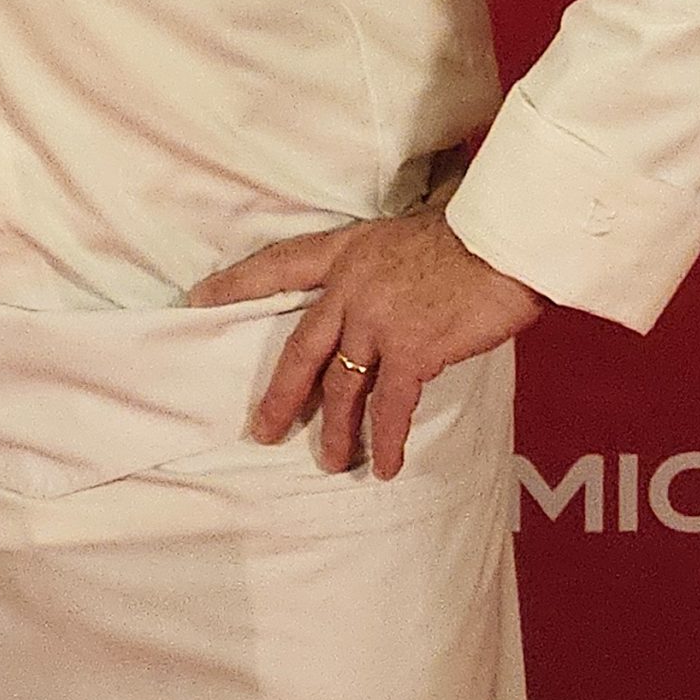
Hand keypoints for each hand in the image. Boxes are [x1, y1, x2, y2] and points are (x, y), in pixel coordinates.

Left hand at [188, 209, 542, 478]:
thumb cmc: (464, 235)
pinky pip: (390, 405)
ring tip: (330, 460)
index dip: (236, 283)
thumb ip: (377, 269)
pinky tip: (385, 465)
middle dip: (279, 394)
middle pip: (299, 348)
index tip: (199, 299)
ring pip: (341, 385)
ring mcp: (376, 320)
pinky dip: (386, 439)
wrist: (500, 241)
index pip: (276, 266)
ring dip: (335, 429)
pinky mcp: (411, 350)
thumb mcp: (399, 237)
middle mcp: (348, 287)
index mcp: (343, 251)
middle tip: (261, 429)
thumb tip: (380, 295)